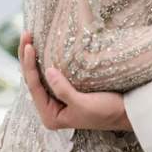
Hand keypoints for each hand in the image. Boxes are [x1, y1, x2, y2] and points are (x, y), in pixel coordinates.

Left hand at [18, 30, 132, 131]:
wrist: (126, 113)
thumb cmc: (106, 112)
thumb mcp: (84, 104)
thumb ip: (63, 90)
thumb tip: (47, 71)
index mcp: (50, 116)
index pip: (34, 87)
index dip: (29, 66)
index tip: (29, 46)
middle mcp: (50, 109)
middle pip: (33, 80)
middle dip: (27, 58)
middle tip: (25, 35)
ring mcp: (57, 100)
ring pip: (40, 76)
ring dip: (34, 58)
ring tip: (29, 38)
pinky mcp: (66, 92)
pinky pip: (51, 74)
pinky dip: (45, 61)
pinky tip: (43, 48)